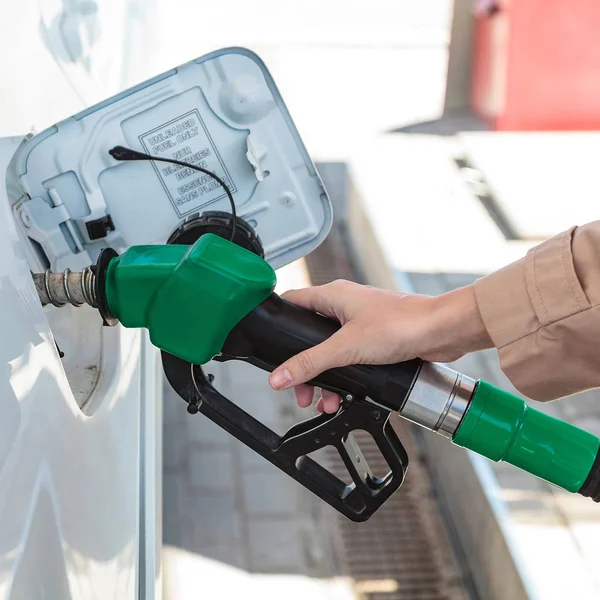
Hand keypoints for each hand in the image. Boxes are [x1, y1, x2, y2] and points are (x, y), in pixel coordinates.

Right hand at [268, 280, 491, 412]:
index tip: (269, 345)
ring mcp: (361, 322)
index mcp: (333, 296)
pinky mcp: (376, 339)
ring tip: (324, 401)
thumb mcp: (346, 348)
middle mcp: (345, 306)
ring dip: (325, 377)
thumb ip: (310, 363)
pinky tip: (345, 397)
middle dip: (304, 366)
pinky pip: (351, 358)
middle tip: (300, 390)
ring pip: (331, 351)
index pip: (292, 302)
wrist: (441, 332)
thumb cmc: (401, 325)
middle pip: (310, 336)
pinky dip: (345, 377)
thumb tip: (279, 376)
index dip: (278, 321)